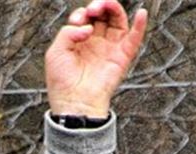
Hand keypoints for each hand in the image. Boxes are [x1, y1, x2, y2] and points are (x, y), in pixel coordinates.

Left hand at [46, 0, 148, 117]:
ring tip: (106, 4)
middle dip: (98, 5)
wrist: (74, 102)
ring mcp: (109, 49)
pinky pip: (134, 38)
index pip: (84, 18)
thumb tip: (88, 27)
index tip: (77, 20)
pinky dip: (140, 25)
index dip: (81, 13)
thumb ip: (67, 32)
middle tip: (93, 8)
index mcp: (78, 42)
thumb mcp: (55, 52)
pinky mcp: (122, 57)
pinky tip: (140, 14)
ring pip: (117, 21)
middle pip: (102, 15)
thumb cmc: (62, 83)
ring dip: (114, 8)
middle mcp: (95, 43)